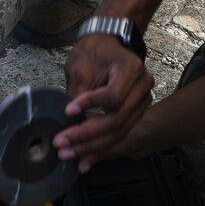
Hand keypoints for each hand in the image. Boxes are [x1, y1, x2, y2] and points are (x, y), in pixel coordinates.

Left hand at [54, 33, 153, 168]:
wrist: (109, 44)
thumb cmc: (95, 49)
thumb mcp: (81, 63)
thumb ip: (78, 90)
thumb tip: (70, 118)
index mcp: (132, 69)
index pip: (113, 96)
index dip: (90, 106)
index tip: (68, 110)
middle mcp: (142, 87)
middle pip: (117, 120)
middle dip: (87, 135)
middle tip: (61, 143)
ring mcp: (142, 102)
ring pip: (119, 132)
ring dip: (93, 148)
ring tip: (70, 156)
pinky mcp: (135, 113)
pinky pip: (119, 135)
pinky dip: (101, 149)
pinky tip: (85, 161)